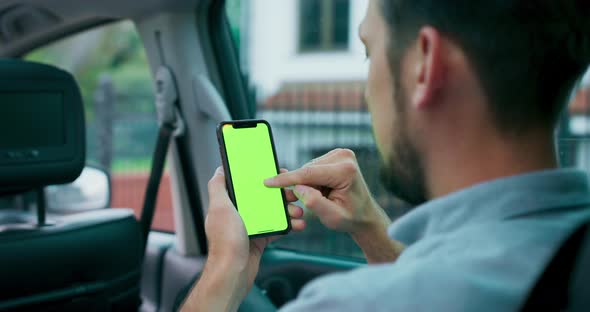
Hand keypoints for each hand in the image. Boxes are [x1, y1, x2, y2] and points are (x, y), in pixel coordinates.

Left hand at [181, 167, 304, 311]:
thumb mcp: (219, 208)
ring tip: (299, 212)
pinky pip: (277, 228)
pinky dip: (288, 226)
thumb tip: (220, 170)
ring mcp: (250, 227)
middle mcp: (239, 214)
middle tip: (294, 194)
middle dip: (281, 195)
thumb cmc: (225, 243)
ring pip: (273, 213)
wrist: (233, 273)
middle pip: (263, 198)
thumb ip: (218, 187)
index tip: (278, 175)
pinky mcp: (259, 240)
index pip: (248, 185)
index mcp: (229, 204)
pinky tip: (297, 224)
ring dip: (288, 211)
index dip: (263, 179)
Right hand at [265, 149, 402, 262]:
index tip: (268, 182)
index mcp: (345, 171)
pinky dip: (312, 180)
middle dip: (302, 186)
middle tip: (308, 202)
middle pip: (307, 170)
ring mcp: (341, 153)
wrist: (365, 215)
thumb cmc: (350, 218)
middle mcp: (344, 157)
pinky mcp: (336, 155)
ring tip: (323, 197)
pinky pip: (312, 168)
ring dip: (308, 184)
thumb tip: (297, 188)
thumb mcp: (332, 217)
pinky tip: (324, 190)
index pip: (308, 173)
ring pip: (308, 169)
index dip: (286, 179)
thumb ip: (315, 203)